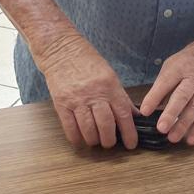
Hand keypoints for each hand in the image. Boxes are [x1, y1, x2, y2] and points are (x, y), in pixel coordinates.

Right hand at [38, 35, 137, 149]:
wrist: (61, 49)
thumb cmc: (87, 61)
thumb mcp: (110, 75)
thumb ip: (121, 96)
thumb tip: (133, 115)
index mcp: (110, 86)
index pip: (123, 115)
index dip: (129, 133)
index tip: (131, 144)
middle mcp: (94, 94)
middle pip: (106, 126)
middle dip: (110, 140)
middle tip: (110, 143)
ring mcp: (77, 100)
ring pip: (89, 130)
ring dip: (94, 141)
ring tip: (96, 141)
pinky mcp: (61, 103)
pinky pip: (70, 127)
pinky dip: (76, 138)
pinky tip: (80, 139)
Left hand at [139, 40, 193, 144]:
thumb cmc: (189, 62)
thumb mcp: (172, 65)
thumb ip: (162, 85)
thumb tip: (151, 107)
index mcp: (179, 69)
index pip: (165, 83)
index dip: (154, 97)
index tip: (144, 111)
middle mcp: (193, 79)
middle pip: (182, 97)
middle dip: (171, 113)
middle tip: (161, 128)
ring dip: (184, 124)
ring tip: (173, 137)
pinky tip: (191, 139)